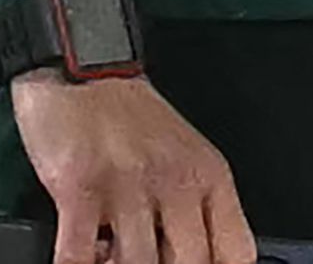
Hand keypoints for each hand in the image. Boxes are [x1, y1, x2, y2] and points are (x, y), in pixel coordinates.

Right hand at [13, 72, 256, 263]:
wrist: (86, 68)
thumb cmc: (134, 117)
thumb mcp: (188, 156)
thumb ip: (198, 208)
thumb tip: (203, 258)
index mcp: (210, 177)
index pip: (236, 249)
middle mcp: (176, 183)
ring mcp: (129, 187)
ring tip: (109, 259)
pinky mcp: (80, 188)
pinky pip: (77, 254)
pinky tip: (82, 260)